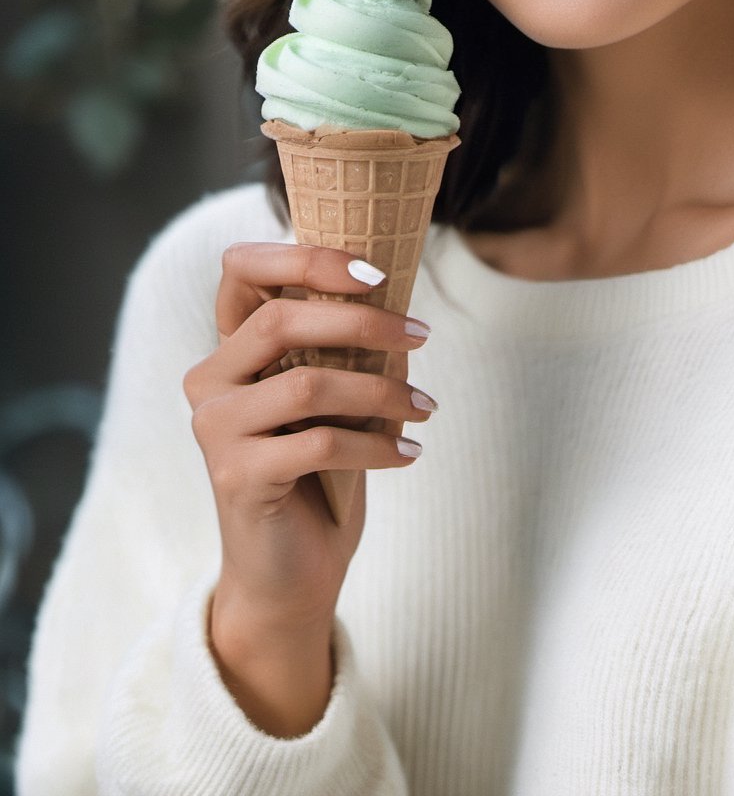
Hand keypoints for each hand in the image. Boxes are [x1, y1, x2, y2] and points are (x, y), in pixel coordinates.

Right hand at [183, 242, 433, 640]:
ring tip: (425, 407)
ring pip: (307, 384)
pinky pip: (319, 443)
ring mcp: (215, 429)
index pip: (241, 269)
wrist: (293, 576)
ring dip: (382, 390)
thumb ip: (350, 349)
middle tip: (421, 332)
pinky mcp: (235, 476)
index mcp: (230, 349)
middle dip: (361, 321)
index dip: (305, 257)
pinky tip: (409, 453)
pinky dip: (376, 445)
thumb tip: (401, 304)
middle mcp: (209, 381)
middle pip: (279, 321)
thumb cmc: (321, 476)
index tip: (376, 273)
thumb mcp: (339, 400)